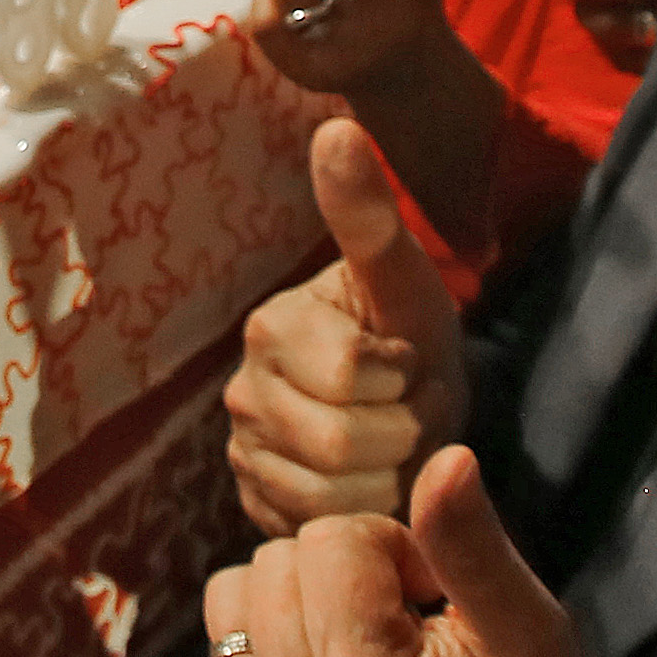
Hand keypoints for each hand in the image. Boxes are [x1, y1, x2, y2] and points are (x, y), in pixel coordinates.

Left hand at [207, 445, 637, 656]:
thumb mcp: (526, 625)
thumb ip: (471, 541)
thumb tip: (446, 456)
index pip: (332, 539)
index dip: (393, 550)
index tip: (433, 599)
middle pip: (278, 561)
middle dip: (345, 570)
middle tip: (408, 622)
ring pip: (236, 593)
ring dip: (300, 597)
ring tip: (369, 639)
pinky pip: (226, 642)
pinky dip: (275, 637)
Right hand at [225, 119, 467, 534]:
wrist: (414, 414)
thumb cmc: (413, 340)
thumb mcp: (410, 285)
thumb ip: (371, 218)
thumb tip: (338, 123)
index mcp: (272, 326)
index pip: (353, 375)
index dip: (408, 380)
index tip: (413, 366)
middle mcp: (242, 389)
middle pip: (340, 443)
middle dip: (403, 435)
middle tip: (413, 414)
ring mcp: (244, 453)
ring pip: (329, 497)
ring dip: (387, 481)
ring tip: (395, 451)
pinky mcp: (256, 507)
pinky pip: (317, 532)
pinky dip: (360, 518)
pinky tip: (369, 486)